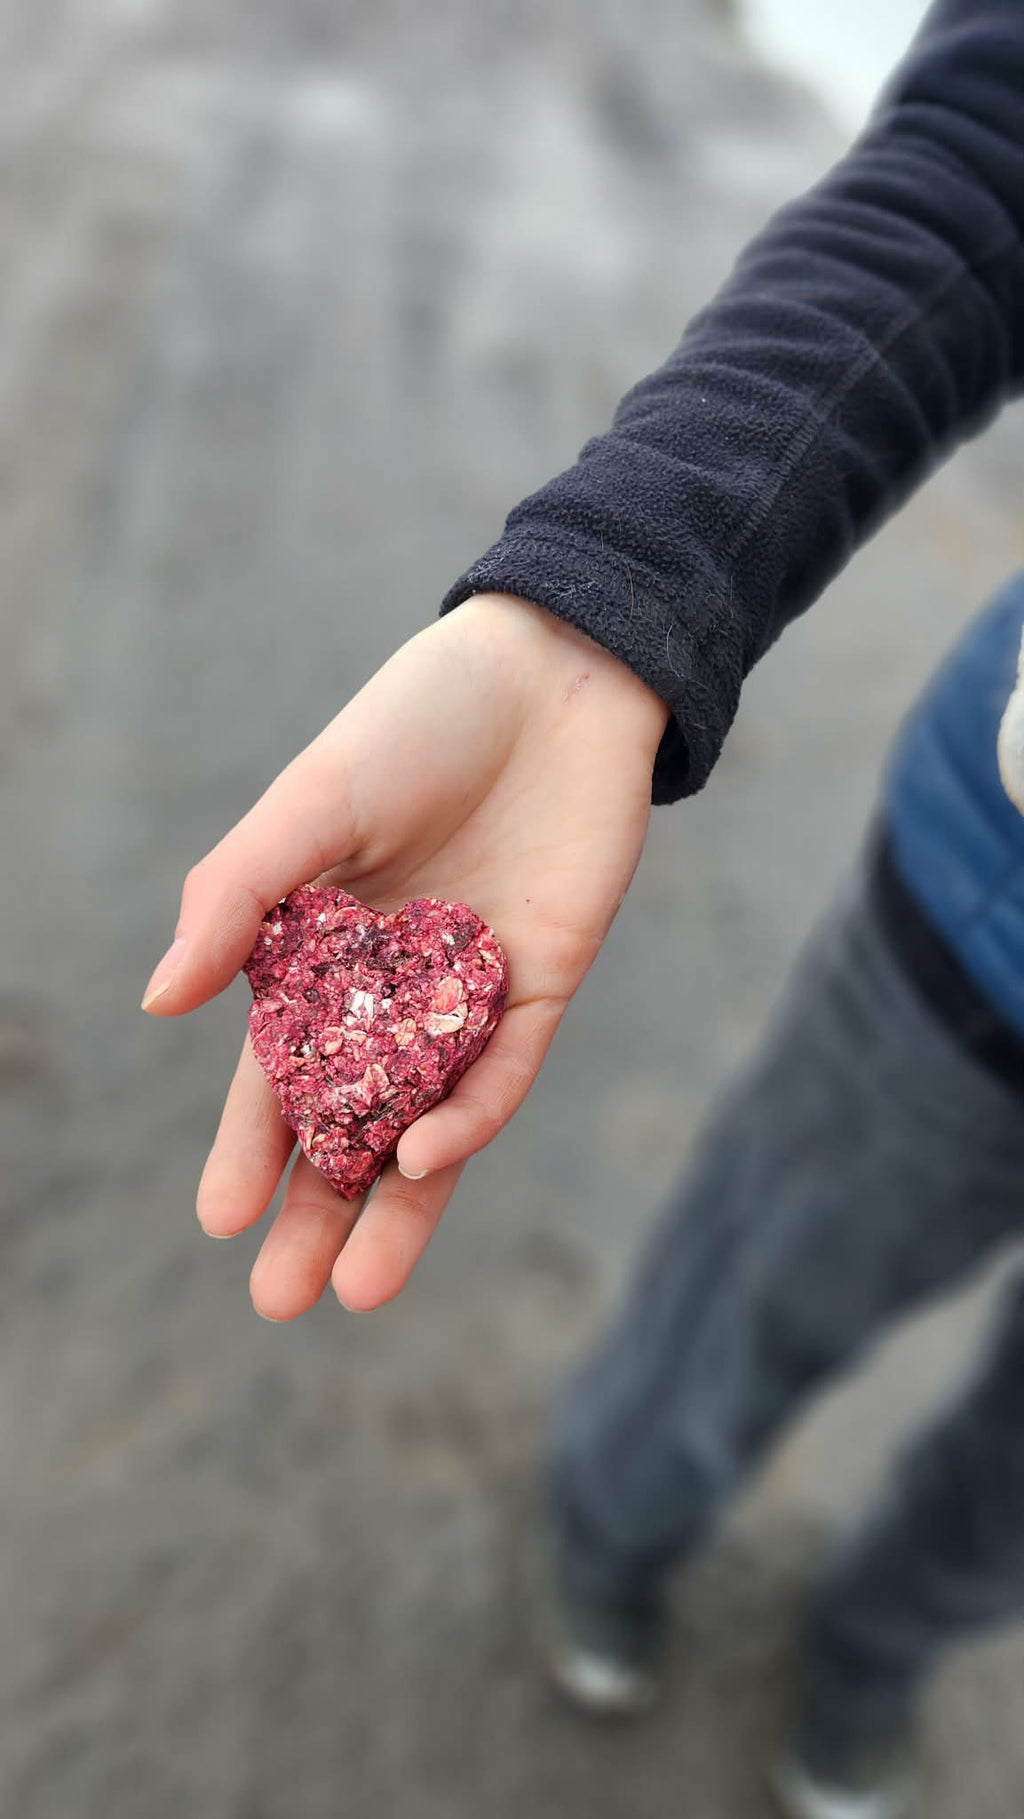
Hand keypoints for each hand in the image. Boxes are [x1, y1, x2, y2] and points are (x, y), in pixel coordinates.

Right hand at [142, 595, 667, 1315]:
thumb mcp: (310, 806)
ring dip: (396, 1204)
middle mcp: (390, 990)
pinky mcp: (542, 985)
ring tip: (356, 1290)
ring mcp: (467, 996)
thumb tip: (160, 1004)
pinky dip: (468, 1114)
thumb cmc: (414, 725)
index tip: (219, 1220)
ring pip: (428, 1122)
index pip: (277, 1072)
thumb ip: (236, 898)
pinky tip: (424, 1155)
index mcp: (320, 951)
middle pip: (349, 1121)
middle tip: (280, 1302)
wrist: (550, 674)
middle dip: (317, 1210)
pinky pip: (501, 1069)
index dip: (251, 1147)